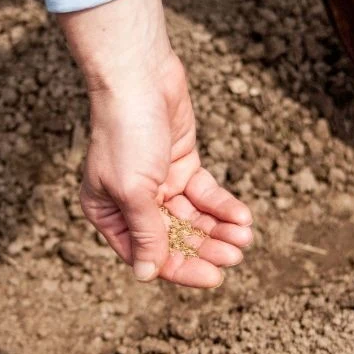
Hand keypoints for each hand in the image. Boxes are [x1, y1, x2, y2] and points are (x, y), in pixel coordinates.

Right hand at [58, 0, 252, 287]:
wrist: (140, 75)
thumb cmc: (126, 131)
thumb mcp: (134, 190)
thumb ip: (145, 233)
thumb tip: (146, 274)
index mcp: (109, 213)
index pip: (148, 254)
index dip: (182, 269)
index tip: (214, 277)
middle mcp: (133, 204)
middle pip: (175, 239)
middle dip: (207, 248)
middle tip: (236, 255)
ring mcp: (160, 185)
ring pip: (195, 219)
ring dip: (220, 230)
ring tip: (244, 237)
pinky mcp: (183, 165)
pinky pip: (206, 195)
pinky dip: (224, 206)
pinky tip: (243, 217)